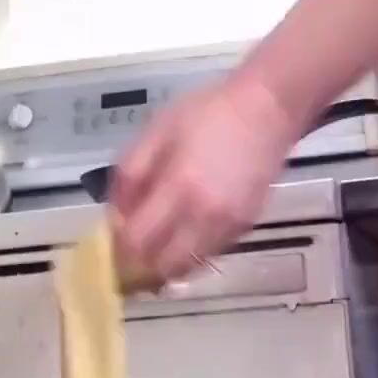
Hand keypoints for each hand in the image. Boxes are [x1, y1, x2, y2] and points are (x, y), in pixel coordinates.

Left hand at [109, 76, 300, 288]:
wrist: (267, 109)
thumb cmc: (207, 113)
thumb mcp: (157, 131)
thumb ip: (130, 173)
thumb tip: (116, 215)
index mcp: (179, 187)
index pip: (138, 242)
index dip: (119, 251)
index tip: (110, 244)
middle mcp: (205, 216)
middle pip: (164, 267)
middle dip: (142, 267)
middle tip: (130, 253)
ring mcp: (229, 226)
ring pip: (189, 268)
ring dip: (167, 264)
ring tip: (155, 246)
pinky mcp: (246, 227)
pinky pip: (210, 253)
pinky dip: (191, 252)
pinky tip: (185, 230)